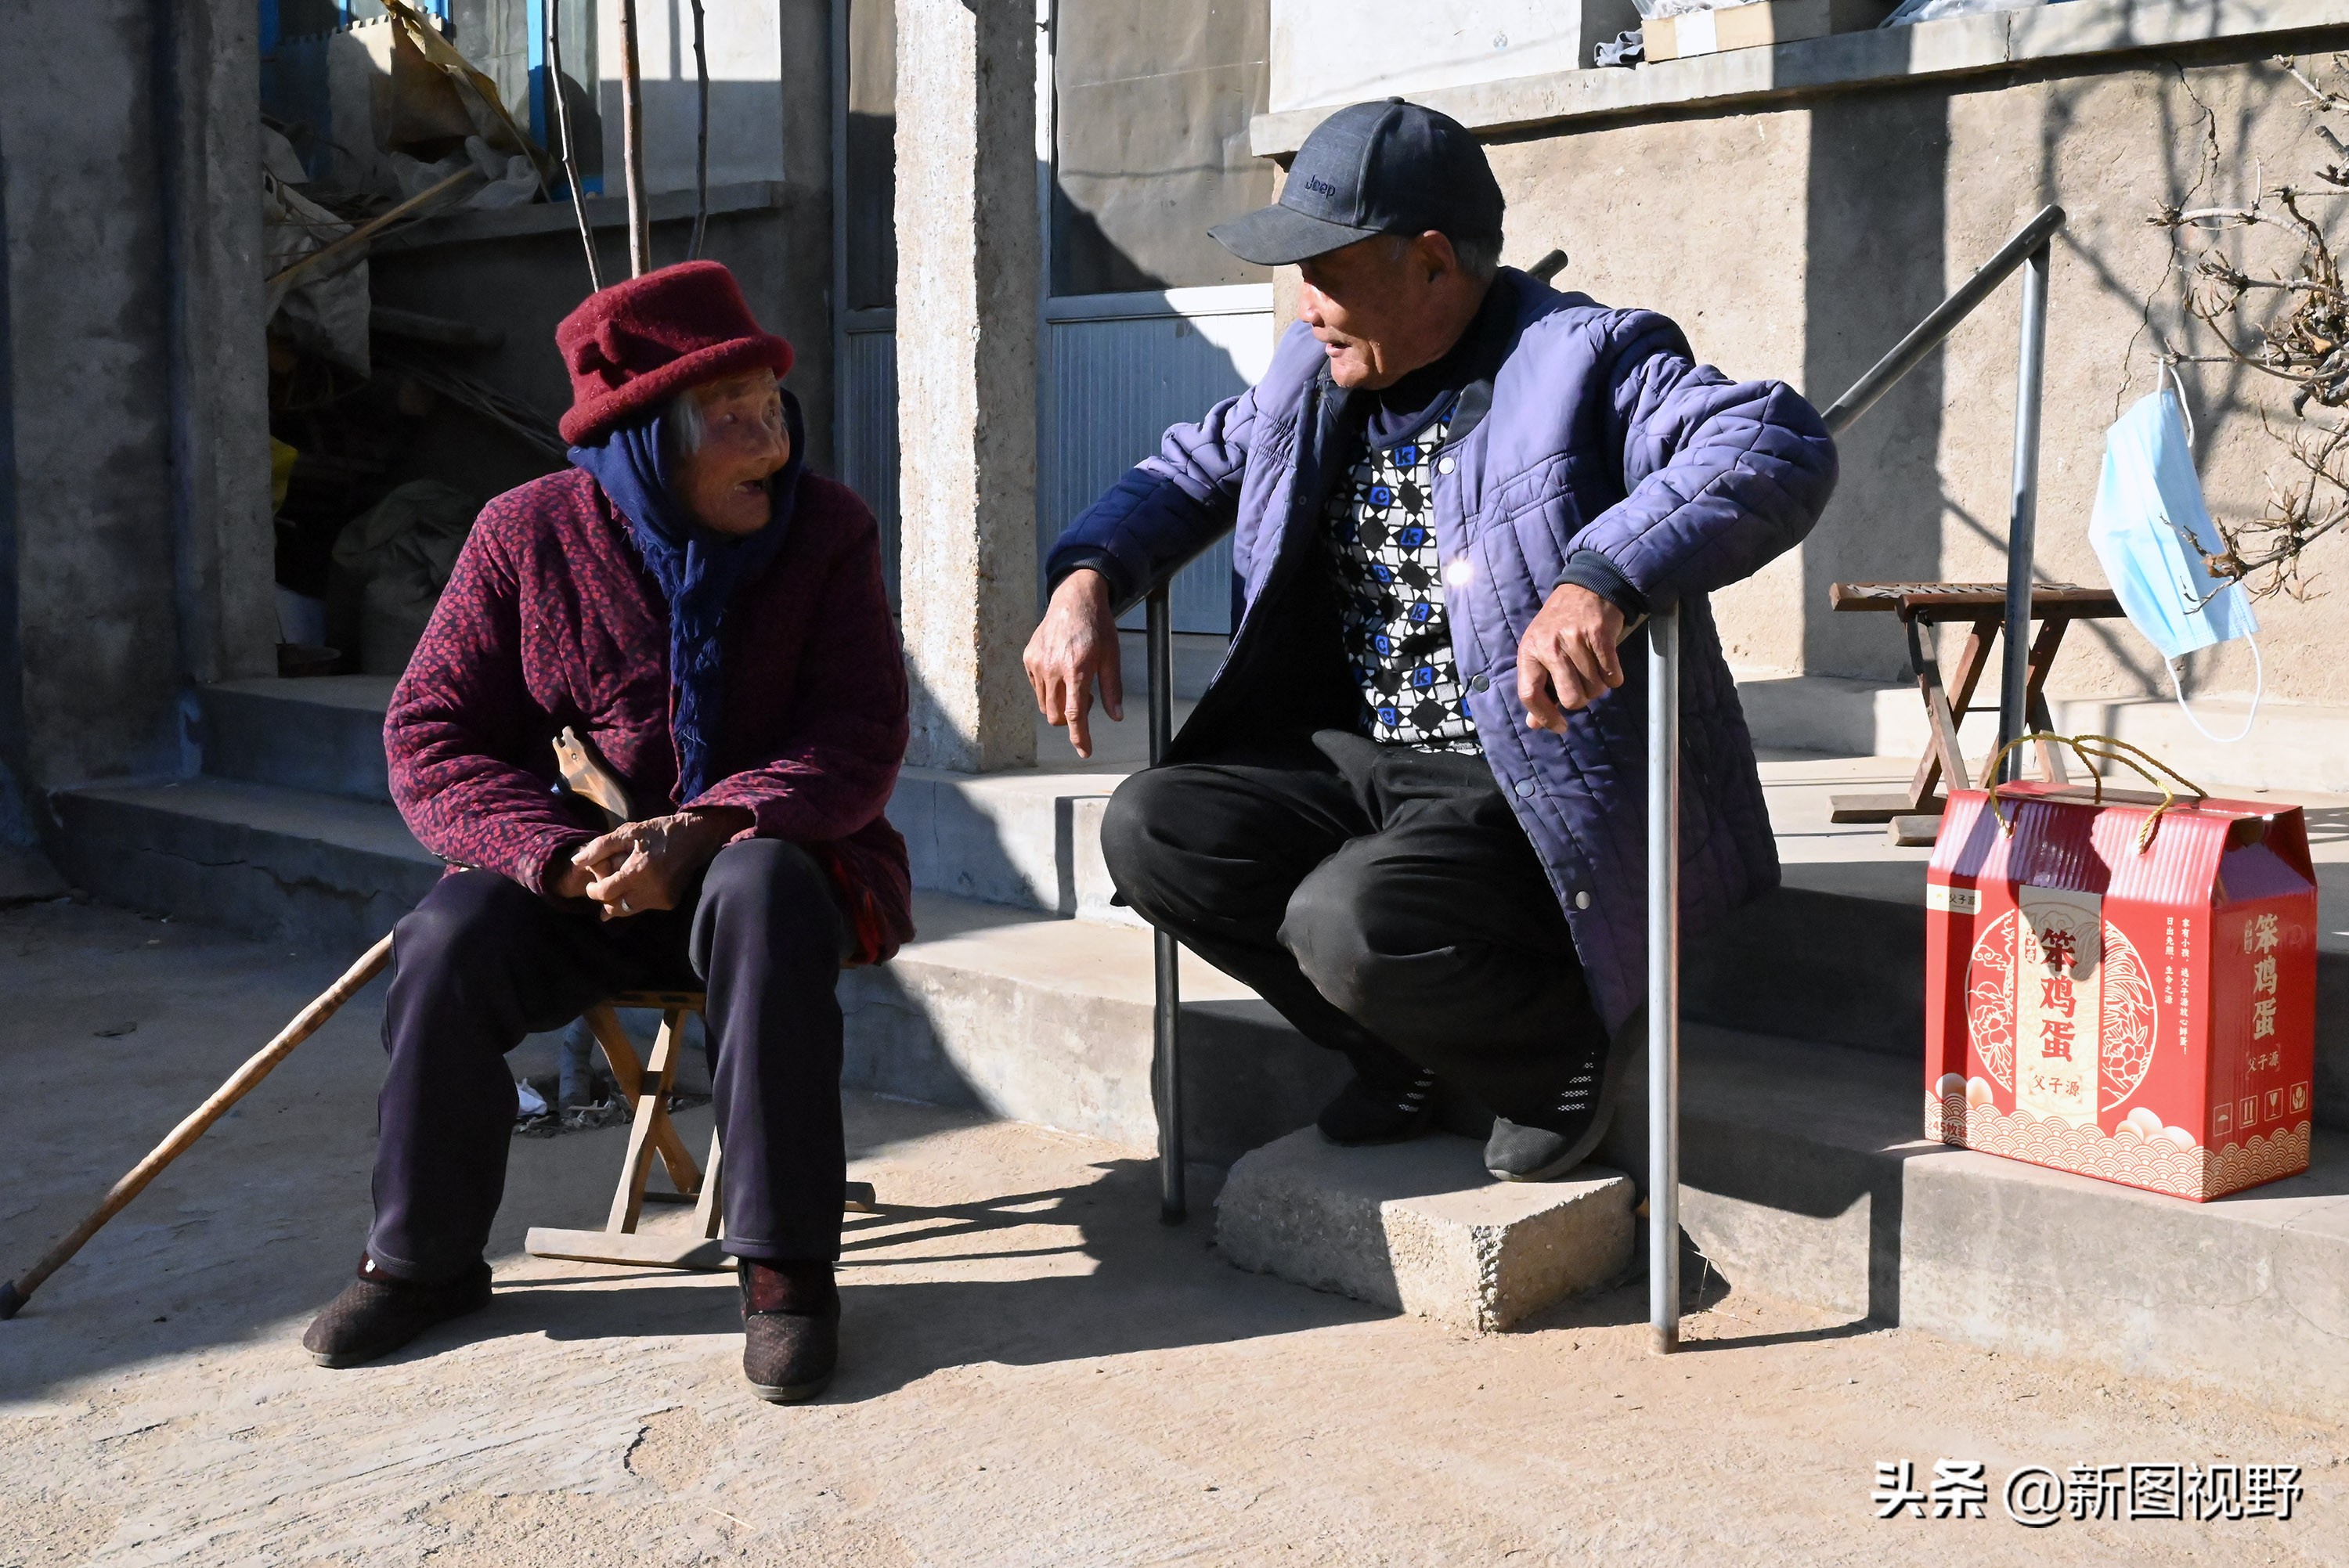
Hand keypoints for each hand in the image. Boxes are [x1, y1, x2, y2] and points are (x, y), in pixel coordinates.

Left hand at [566, 808, 751, 918]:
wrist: (697, 836)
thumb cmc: (660, 831)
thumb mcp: (629, 832)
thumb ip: (600, 847)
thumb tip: (576, 862)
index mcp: (638, 870)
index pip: (605, 892)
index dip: (593, 889)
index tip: (591, 883)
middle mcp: (651, 889)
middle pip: (614, 908)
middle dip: (604, 899)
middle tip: (602, 886)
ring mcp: (662, 898)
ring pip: (628, 911)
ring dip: (618, 902)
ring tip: (617, 887)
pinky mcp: (670, 902)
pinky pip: (644, 908)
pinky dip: (635, 900)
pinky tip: (635, 888)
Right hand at [1022, 568, 1123, 759]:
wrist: (1075, 599)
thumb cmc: (1097, 627)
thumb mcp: (1112, 656)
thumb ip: (1113, 689)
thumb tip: (1117, 717)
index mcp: (1076, 669)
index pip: (1074, 714)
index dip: (1080, 737)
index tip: (1085, 752)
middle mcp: (1053, 668)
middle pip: (1055, 716)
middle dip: (1070, 719)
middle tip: (1087, 697)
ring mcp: (1037, 663)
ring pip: (1044, 704)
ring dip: (1060, 704)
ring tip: (1075, 682)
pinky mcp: (1028, 658)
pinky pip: (1036, 687)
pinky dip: (1049, 689)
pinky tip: (1061, 671)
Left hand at [1517, 583, 1627, 732]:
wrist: (1587, 587)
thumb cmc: (1559, 624)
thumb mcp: (1539, 650)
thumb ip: (1537, 687)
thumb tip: (1535, 725)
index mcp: (1529, 651)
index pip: (1529, 695)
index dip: (1545, 717)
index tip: (1560, 726)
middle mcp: (1549, 645)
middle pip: (1570, 697)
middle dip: (1581, 699)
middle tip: (1583, 687)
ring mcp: (1575, 639)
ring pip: (1594, 688)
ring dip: (1599, 685)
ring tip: (1595, 669)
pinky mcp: (1600, 634)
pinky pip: (1612, 674)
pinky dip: (1614, 677)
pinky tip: (1610, 667)